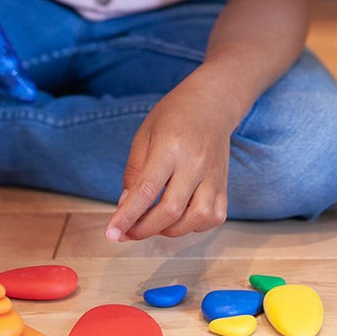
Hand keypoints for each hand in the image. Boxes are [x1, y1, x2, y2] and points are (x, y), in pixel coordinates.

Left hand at [104, 80, 232, 241]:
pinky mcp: (224, 183)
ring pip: (195, 219)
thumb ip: (134, 172)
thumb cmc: (175, 115)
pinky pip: (213, 217)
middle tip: (128, 231)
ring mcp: (213, 174)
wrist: (212, 102)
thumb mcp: (145, 134)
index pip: (147, 189)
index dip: (127, 216)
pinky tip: (180, 217)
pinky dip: (194, 225)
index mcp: (171, 146)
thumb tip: (126, 207)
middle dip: (143, 229)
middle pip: (170, 210)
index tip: (112, 233)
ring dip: (169, 230)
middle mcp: (195, 162)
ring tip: (154, 222)